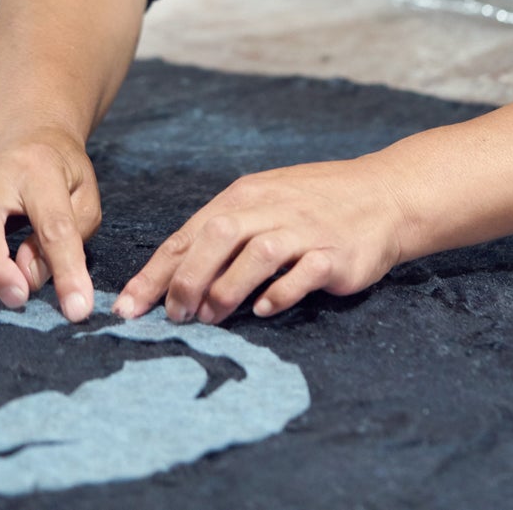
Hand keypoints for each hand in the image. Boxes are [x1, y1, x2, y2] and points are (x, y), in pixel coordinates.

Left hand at [113, 157, 408, 323]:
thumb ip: (223, 236)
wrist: (385, 194)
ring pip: (255, 255)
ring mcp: (304, 230)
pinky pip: (301, 275)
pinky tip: (264, 311)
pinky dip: (278, 294)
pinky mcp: (334, 254)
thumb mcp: (263, 205)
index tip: (127, 309)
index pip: (188, 235)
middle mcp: (270, 208)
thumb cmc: (314, 205)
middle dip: (186, 281)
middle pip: (215, 238)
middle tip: (174, 316)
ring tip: (212, 318)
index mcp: (244, 197)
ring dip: (226, 290)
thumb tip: (173, 278)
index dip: (154, 273)